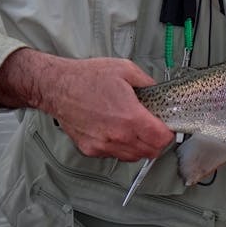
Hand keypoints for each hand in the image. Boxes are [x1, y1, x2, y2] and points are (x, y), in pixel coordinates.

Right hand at [0, 48, 173, 161]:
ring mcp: (103, 145)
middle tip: (154, 127)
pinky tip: (118, 130)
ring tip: (135, 128)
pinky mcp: (90, 149)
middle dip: (157, 141)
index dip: (169, 133)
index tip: (167, 127)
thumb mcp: (126, 70)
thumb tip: (158, 91)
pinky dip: (121, 147)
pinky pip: (114, 154)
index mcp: (130, 117)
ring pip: (133, 157)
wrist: (57, 86)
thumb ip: (148, 83)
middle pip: (150, 152)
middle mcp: (117, 136)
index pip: (161, 140)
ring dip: (140, 146)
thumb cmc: (87, 77)